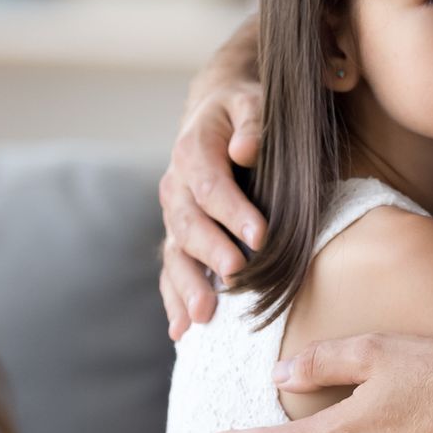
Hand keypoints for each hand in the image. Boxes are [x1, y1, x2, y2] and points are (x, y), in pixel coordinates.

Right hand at [159, 68, 266, 340]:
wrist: (217, 113)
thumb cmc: (243, 109)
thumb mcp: (251, 100)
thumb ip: (252, 121)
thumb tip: (245, 149)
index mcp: (192, 151)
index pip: (210, 186)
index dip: (233, 212)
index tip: (260, 236)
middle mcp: (175, 186)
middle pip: (188, 225)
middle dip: (212, 252)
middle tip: (237, 276)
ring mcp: (174, 215)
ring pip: (175, 253)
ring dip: (188, 286)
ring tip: (204, 317)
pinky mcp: (178, 236)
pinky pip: (172, 269)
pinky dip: (174, 299)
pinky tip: (181, 331)